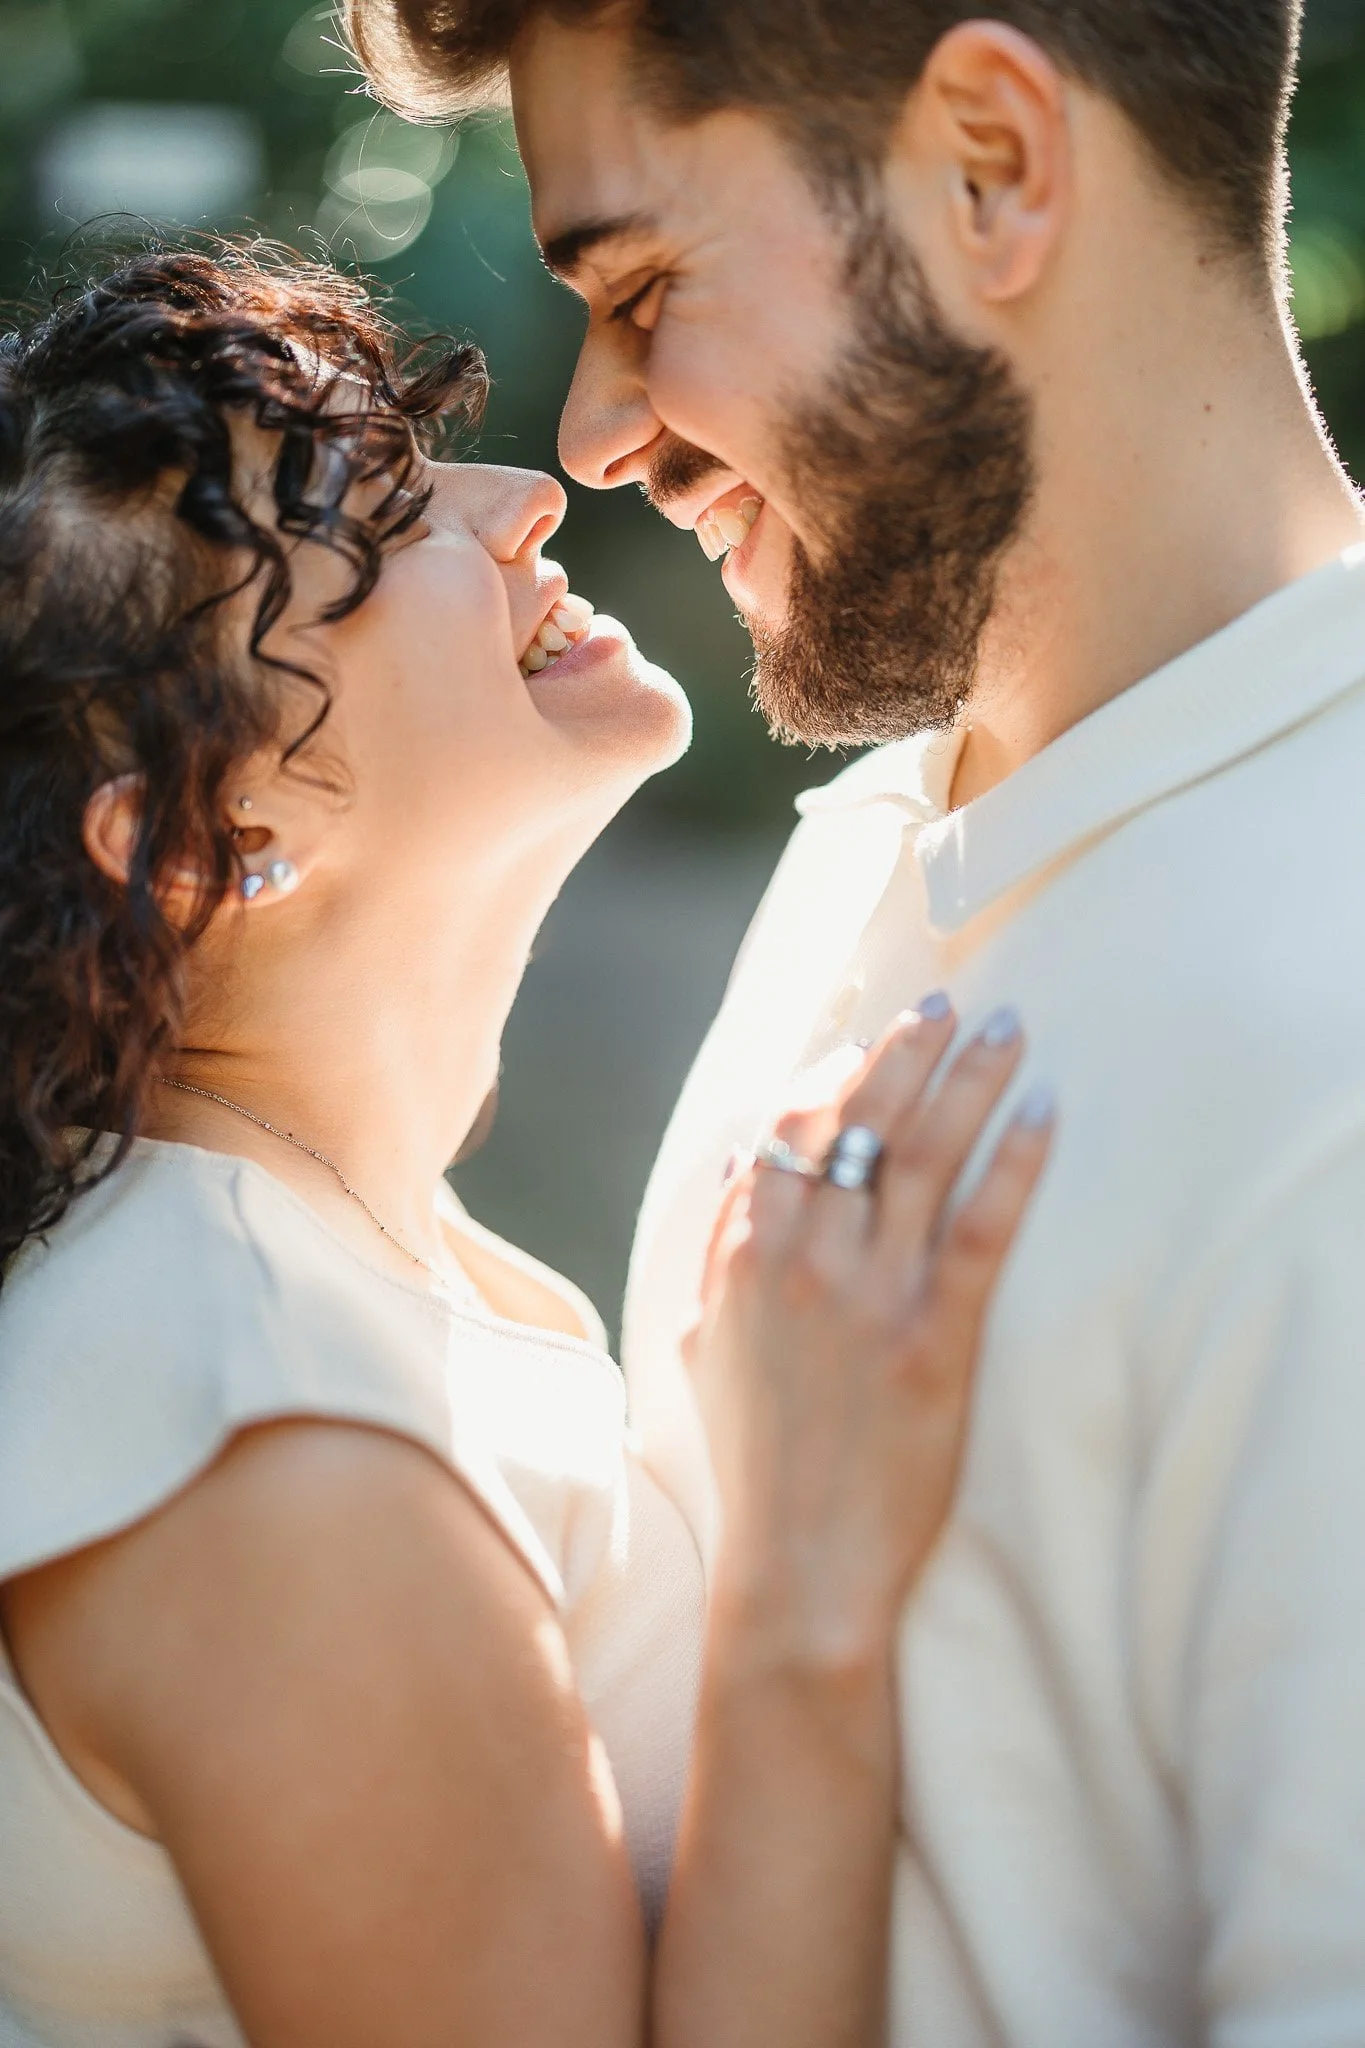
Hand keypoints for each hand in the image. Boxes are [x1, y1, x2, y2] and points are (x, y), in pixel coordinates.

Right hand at [686, 1002, 1052, 1674]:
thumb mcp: (702, 1344)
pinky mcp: (934, 1338)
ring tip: (1004, 1029)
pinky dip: (1012, 1162)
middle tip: (948, 1004)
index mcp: (744, 1256)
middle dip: (906, 1049)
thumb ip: (718, 1251)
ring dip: (966, 1078)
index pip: (790, 1128)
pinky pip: (979, 1228)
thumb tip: (744, 1165)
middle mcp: (803, 1260)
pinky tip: (1041, 1113)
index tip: (869, 1036)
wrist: (798, 1565)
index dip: (835, 1070)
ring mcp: (868, 1296)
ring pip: (921, 1154)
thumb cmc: (754, 1459)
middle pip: (859, 1119)